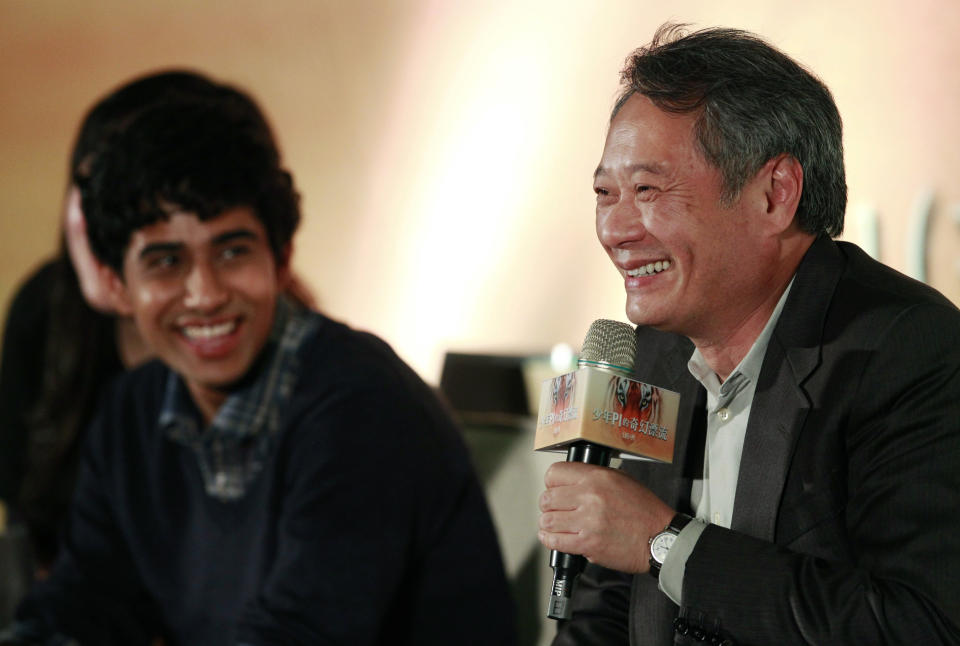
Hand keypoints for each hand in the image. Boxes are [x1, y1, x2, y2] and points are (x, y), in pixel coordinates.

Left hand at [538, 461, 674, 573]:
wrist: (660, 538)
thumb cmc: (645, 511)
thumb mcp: (622, 480)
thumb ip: (594, 478)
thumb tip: (572, 481)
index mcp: (597, 478)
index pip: (555, 473)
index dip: (551, 482)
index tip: (553, 488)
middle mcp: (589, 496)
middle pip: (547, 498)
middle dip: (548, 505)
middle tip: (555, 509)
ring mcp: (587, 521)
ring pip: (547, 520)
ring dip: (548, 523)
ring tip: (554, 525)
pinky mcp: (588, 544)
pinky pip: (555, 541)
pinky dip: (549, 540)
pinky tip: (553, 537)